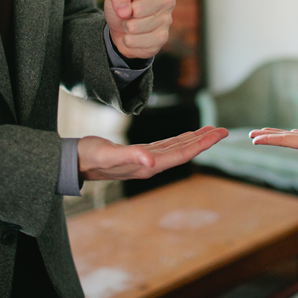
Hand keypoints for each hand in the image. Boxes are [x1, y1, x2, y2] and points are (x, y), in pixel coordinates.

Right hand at [77, 126, 227, 180]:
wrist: (74, 161)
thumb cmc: (89, 157)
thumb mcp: (108, 155)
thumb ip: (129, 157)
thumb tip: (150, 161)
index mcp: (149, 166)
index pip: (182, 154)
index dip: (201, 144)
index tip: (218, 134)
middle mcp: (151, 164)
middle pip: (184, 151)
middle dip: (204, 141)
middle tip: (224, 130)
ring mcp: (147, 160)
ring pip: (177, 148)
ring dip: (194, 139)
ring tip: (211, 131)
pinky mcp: (140, 153)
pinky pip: (167, 146)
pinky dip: (180, 139)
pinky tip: (186, 135)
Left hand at [104, 0, 175, 59]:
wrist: (123, 30)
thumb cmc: (123, 6)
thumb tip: (124, 12)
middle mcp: (167, 1)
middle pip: (137, 9)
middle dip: (124, 14)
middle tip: (128, 14)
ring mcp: (167, 20)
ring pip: (134, 26)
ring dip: (125, 27)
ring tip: (130, 24)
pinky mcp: (162, 38)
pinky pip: (136, 41)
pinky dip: (127, 40)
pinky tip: (132, 36)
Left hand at [249, 127, 297, 168]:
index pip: (285, 141)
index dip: (269, 139)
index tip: (253, 139)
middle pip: (286, 140)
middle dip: (268, 138)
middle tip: (251, 135)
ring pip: (294, 138)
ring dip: (279, 136)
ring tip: (266, 133)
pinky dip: (297, 134)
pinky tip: (294, 133)